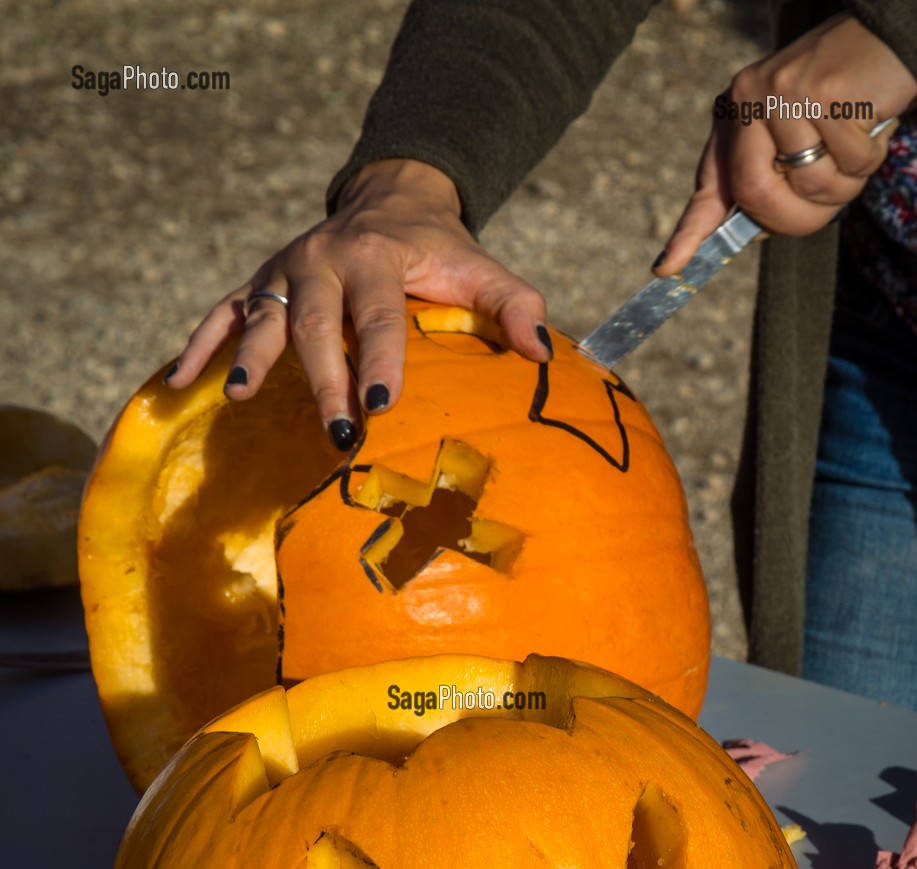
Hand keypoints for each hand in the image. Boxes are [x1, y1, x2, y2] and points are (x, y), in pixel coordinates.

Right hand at [165, 159, 549, 446]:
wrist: (391, 197)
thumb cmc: (442, 250)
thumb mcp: (483, 268)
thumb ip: (515, 306)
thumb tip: (542, 354)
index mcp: (378, 256)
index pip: (378, 316)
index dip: (380, 361)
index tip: (383, 405)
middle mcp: (323, 259)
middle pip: (317, 326)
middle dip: (323, 381)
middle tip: (334, 431)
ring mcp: (284, 271)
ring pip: (264, 318)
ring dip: (250, 359)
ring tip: (241, 398)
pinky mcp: (260, 284)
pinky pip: (222, 313)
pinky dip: (201, 345)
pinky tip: (182, 383)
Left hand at [656, 15, 916, 272]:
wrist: (882, 41)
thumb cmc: (837, 100)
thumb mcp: (791, 136)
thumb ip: (767, 177)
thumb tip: (753, 231)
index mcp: (734, 113)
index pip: (709, 185)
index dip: (688, 232)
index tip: (668, 268)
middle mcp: (749, 98)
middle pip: (756, 195)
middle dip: (794, 217)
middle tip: (826, 203)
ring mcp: (785, 92)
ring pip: (811, 185)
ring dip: (843, 185)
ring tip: (853, 147)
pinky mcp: (827, 92)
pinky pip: (850, 163)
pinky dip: (868, 159)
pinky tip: (869, 125)